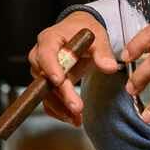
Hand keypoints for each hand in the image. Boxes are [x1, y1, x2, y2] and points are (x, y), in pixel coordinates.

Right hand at [29, 10, 120, 125]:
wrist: (77, 33)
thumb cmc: (83, 31)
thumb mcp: (97, 36)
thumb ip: (102, 52)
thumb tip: (109, 67)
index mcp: (49, 39)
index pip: (46, 54)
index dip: (51, 68)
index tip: (60, 80)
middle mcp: (39, 56)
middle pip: (45, 78)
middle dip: (61, 94)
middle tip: (76, 107)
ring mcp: (40, 71)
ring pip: (45, 92)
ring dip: (61, 107)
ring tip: (77, 118)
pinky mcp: (45, 84)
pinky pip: (48, 100)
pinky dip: (60, 110)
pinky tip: (73, 119)